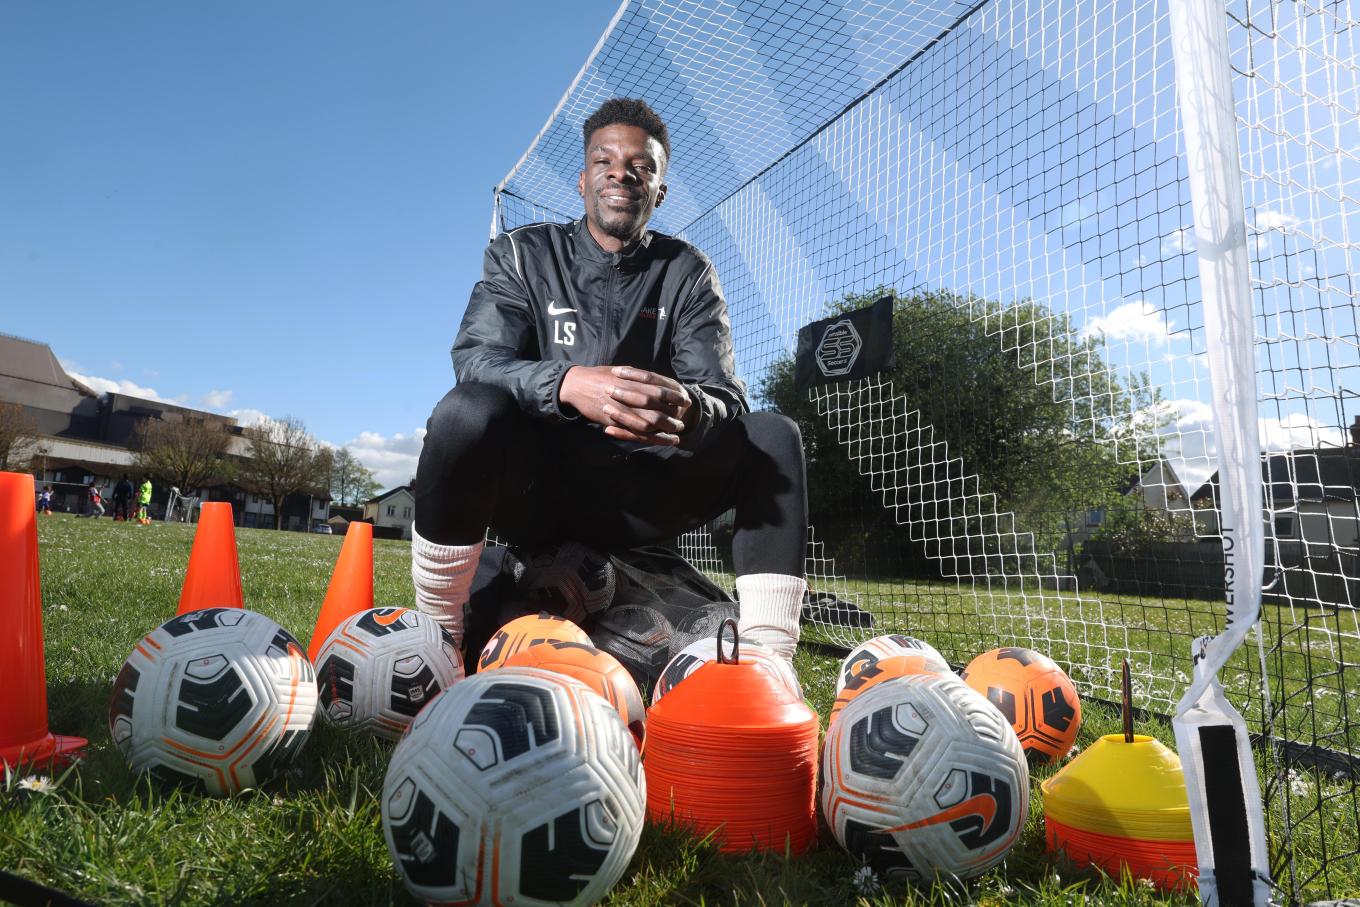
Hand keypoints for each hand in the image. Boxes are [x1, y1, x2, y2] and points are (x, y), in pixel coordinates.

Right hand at [559, 365, 693, 444]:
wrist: (576, 385)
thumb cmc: (599, 376)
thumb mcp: (620, 371)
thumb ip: (638, 377)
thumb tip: (655, 380)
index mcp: (632, 380)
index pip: (660, 388)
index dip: (674, 395)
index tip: (685, 399)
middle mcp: (628, 395)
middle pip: (657, 407)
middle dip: (673, 414)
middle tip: (683, 419)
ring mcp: (621, 409)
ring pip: (649, 421)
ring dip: (665, 428)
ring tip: (676, 432)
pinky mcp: (614, 421)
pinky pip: (635, 432)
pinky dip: (651, 437)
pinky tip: (662, 440)